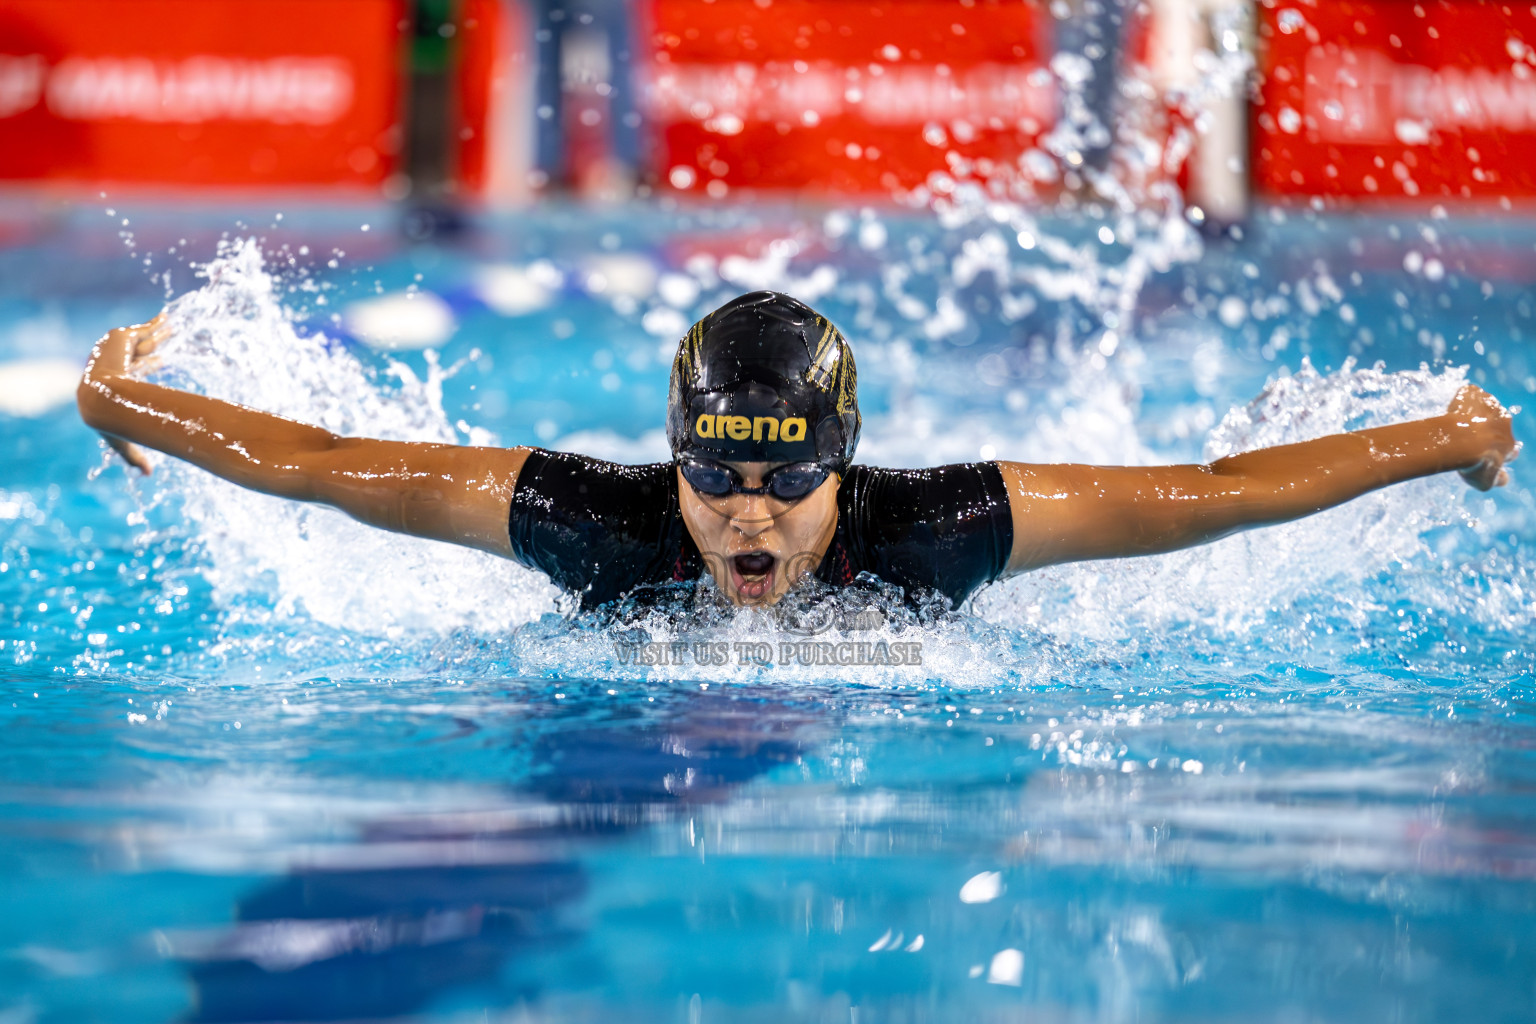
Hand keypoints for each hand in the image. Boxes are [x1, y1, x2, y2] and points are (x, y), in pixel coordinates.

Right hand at [83, 312, 170, 474]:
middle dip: (154, 345)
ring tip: (174, 327)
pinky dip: (156, 324)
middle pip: (139, 353)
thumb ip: (134, 457)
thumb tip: (148, 475)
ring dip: (158, 334)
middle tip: (170, 339)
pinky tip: (168, 317)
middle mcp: (115, 364)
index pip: (135, 372)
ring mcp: (116, 351)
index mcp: (116, 383)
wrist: (100, 399)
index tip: (162, 360)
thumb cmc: (110, 422)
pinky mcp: (120, 337)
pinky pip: (143, 329)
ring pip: (143, 341)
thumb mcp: (124, 443)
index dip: (149, 365)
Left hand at [1446, 384, 1517, 490]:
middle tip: (1466, 438)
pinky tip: (1450, 410)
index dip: (1497, 452)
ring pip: (1484, 409)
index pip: (1509, 449)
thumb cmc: (1473, 463)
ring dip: (1474, 415)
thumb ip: (1496, 479)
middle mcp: (1505, 422)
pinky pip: (1469, 393)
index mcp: (1509, 444)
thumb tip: (1503, 479)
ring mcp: (1491, 406)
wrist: (1460, 440)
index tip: (1486, 455)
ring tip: (1455, 425)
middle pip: (1497, 426)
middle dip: (1486, 431)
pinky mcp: (1475, 393)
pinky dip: (1462, 399)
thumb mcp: (1485, 481)